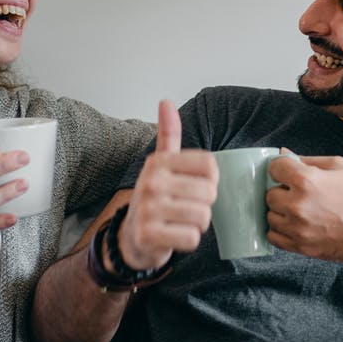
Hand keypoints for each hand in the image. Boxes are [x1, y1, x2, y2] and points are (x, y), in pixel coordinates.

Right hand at [118, 100, 217, 269]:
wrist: (131, 237)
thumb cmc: (154, 197)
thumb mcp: (160, 164)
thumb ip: (169, 134)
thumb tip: (166, 101)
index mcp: (159, 161)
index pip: (210, 166)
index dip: (211, 180)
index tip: (196, 185)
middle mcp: (151, 182)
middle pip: (209, 193)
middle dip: (204, 205)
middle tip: (184, 207)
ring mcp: (148, 209)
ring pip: (203, 217)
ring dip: (197, 224)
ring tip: (179, 221)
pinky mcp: (148, 235)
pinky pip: (192, 238)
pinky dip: (188, 240)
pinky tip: (173, 236)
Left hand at [265, 153, 342, 262]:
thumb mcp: (339, 166)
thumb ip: (308, 160)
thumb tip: (284, 154)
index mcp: (306, 181)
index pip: (274, 168)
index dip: (283, 168)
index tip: (289, 172)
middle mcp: (297, 205)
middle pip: (270, 194)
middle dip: (282, 191)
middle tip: (299, 192)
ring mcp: (297, 228)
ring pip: (270, 216)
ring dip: (281, 211)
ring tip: (299, 210)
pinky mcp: (300, 246)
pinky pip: (274, 237)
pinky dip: (280, 230)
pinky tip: (294, 224)